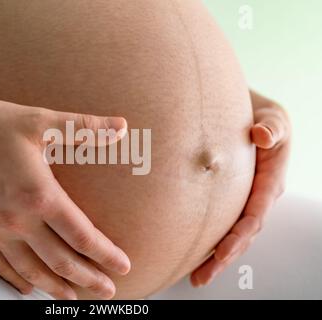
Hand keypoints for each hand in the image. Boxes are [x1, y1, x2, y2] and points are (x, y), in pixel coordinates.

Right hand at [0, 95, 130, 298]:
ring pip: (31, 270)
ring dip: (55, 287)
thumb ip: (83, 127)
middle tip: (107, 291)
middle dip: (88, 278)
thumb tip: (121, 126)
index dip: (106, 254)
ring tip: (73, 298)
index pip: (82, 236)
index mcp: (40, 195)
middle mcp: (19, 220)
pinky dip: (16, 281)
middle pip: (61, 261)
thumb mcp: (38, 120)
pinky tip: (26, 288)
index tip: (122, 266)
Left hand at [191, 90, 290, 286]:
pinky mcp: (228, 198)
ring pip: (230, 234)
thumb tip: (263, 136)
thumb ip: (272, 127)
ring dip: (214, 256)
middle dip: (224, 257)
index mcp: (271, 180)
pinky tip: (191, 254)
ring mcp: (243, 199)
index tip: (221, 252)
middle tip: (202, 276)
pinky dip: (207, 239)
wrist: (247, 113)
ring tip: (196, 277)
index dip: (239, 235)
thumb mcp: (272, 116)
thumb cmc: (259, 115)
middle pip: (242, 233)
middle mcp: (258, 195)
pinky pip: (219, 222)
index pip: (255, 214)